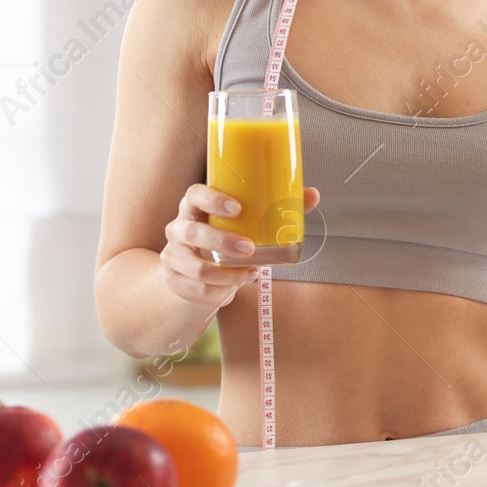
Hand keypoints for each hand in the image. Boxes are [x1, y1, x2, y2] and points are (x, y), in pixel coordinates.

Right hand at [159, 184, 320, 309]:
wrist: (194, 272)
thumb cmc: (226, 237)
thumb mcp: (244, 222)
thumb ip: (277, 208)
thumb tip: (313, 194)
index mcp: (194, 206)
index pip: (195, 194)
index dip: (213, 200)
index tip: (237, 208)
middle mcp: (179, 228)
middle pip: (193, 232)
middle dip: (222, 241)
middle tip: (249, 248)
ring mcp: (173, 255)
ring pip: (195, 267)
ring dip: (225, 274)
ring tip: (249, 274)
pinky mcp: (174, 279)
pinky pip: (197, 290)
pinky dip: (220, 292)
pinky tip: (235, 286)